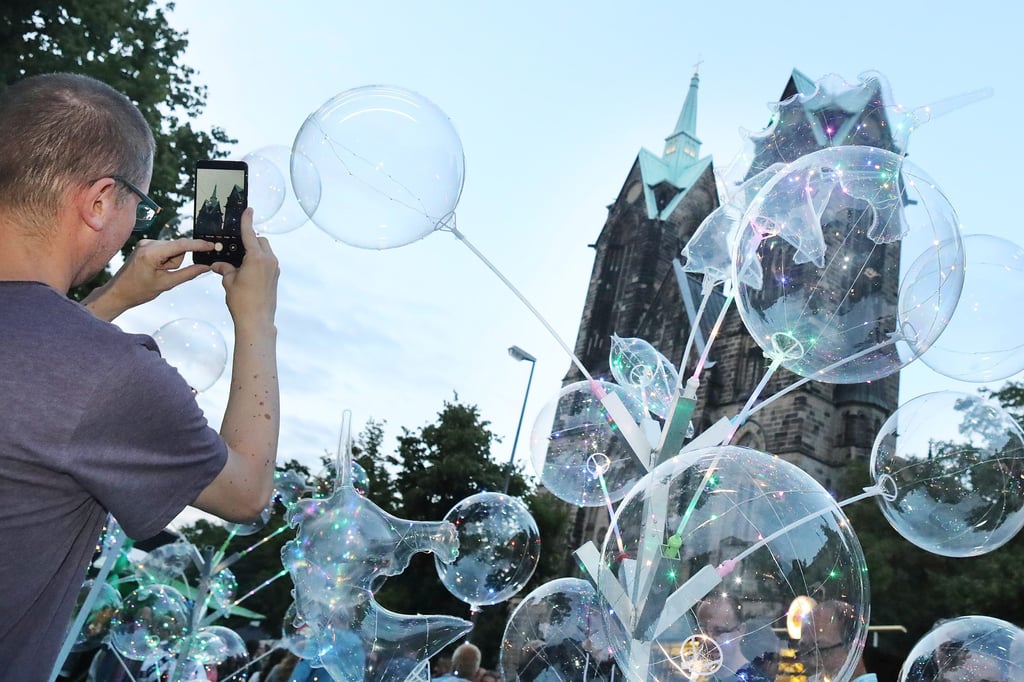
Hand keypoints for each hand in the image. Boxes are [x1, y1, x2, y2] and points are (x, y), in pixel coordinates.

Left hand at [83, 238, 215, 320]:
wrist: (118, 292)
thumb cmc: (138, 290)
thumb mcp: (166, 284)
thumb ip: (188, 273)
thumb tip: (205, 267)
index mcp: (152, 252)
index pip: (181, 245)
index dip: (198, 245)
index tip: (212, 246)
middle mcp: (148, 243)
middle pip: (178, 248)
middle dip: (176, 261)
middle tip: (165, 274)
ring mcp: (146, 243)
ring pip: (172, 249)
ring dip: (171, 262)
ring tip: (158, 273)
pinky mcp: (146, 246)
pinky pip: (165, 250)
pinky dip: (166, 260)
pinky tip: (155, 269)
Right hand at [211, 208, 278, 328]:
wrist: (257, 320)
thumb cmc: (242, 301)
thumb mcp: (229, 282)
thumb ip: (224, 268)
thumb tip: (218, 264)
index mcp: (256, 258)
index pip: (250, 234)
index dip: (247, 221)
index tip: (248, 210)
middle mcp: (268, 260)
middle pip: (260, 241)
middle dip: (249, 240)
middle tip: (236, 248)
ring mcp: (274, 269)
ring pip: (265, 251)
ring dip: (254, 251)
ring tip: (240, 262)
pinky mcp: (275, 277)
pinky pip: (267, 262)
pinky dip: (258, 261)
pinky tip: (247, 270)